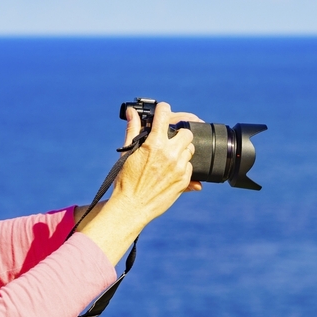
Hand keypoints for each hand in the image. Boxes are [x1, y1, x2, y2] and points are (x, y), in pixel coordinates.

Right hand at [78, 101, 201, 263]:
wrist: (132, 206)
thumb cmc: (126, 180)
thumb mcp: (128, 152)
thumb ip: (133, 129)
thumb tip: (131, 112)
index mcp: (154, 144)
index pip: (164, 114)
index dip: (163, 109)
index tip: (163, 111)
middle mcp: (170, 154)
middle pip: (186, 133)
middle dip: (179, 133)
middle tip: (171, 139)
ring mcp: (179, 168)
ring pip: (190, 149)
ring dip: (182, 150)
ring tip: (170, 157)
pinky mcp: (185, 181)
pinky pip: (190, 167)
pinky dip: (183, 166)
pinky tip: (171, 171)